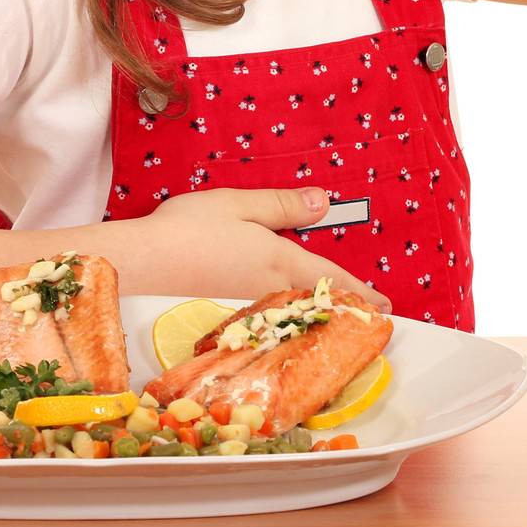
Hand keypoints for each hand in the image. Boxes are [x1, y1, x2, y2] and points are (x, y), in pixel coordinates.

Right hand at [134, 186, 392, 311]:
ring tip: (337, 320)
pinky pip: (269, 322)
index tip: (385, 306)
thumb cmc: (188, 230)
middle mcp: (269, 291)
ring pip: (293, 315)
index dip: (359, 291)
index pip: (330, 277)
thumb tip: (325, 202)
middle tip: (370, 318)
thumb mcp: (238, 204)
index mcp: (279, 260)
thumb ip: (282, 205)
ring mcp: (247, 309)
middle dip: (344, 309)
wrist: (141, 267)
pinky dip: (286, 323)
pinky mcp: (224, 318)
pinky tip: (283, 324)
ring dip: (317, 317)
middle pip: (315, 303)